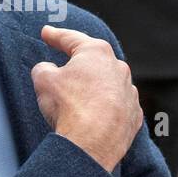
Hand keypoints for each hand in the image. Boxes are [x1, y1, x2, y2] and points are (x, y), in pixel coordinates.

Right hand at [31, 25, 142, 170]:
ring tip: (78, 100)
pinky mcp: (134, 115)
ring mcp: (129, 92)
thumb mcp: (43, 80)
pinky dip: (107, 108)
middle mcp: (118, 68)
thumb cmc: (69, 107)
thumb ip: (44, 68)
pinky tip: (96, 116)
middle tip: (63, 67)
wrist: (93, 144)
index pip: (71, 39)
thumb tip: (48, 70)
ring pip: (108, 84)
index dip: (55, 36)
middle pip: (94, 61)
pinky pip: (117, 106)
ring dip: (94, 88)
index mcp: (96, 52)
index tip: (46, 33)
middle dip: (79, 64)